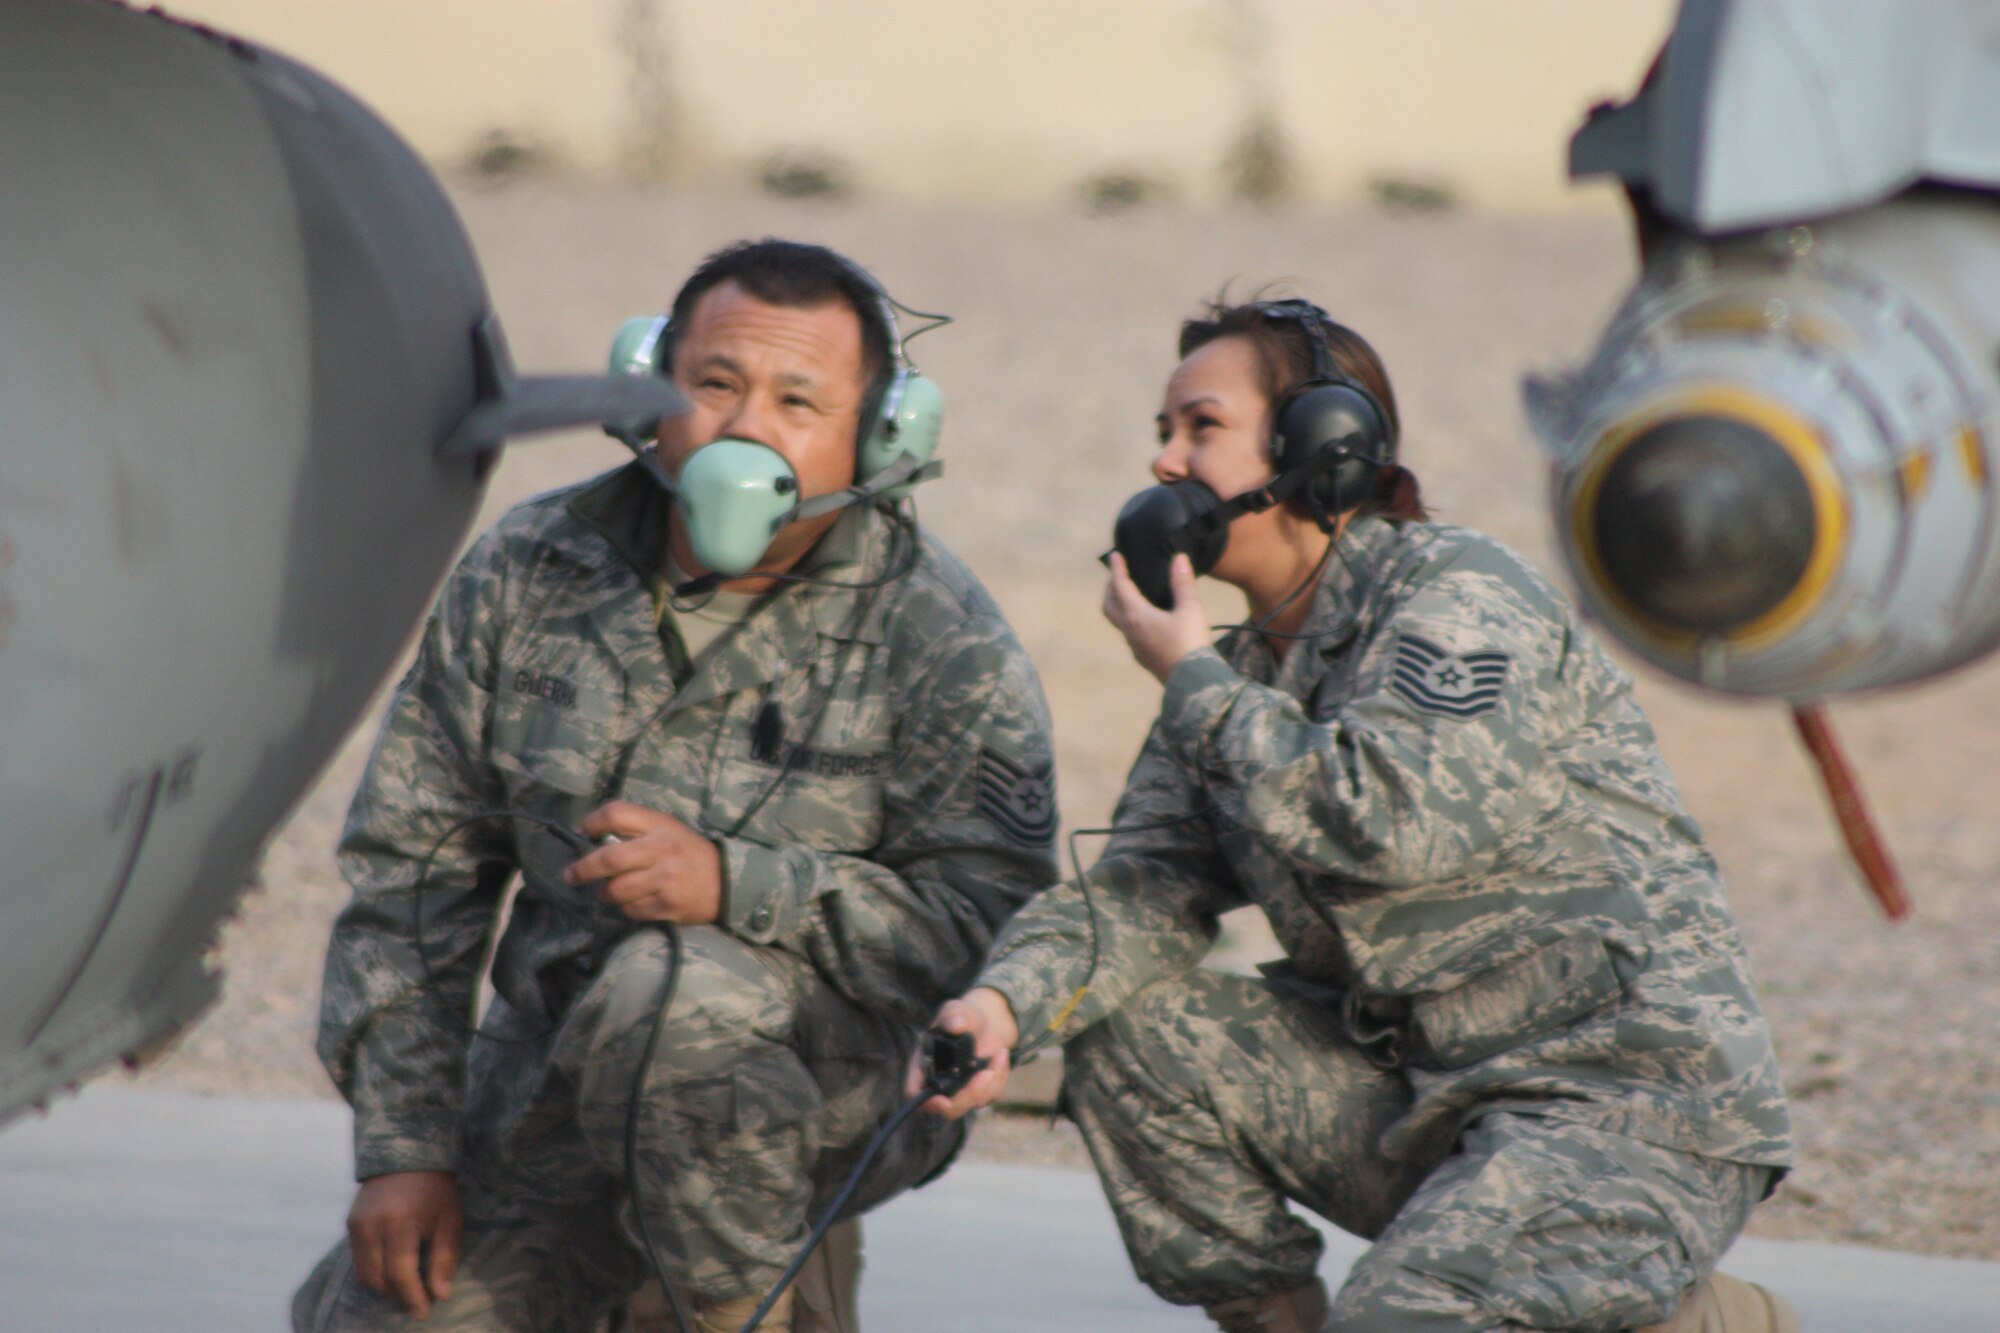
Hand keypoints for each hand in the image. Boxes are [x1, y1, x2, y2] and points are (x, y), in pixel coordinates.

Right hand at [347, 1170, 461, 1319]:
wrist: (407, 1151)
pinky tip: (393, 1271)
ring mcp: (356, 1225)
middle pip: (379, 1278)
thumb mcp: (449, 1219)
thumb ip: (444, 1258)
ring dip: (385, 1287)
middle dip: (398, 1295)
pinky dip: (375, 1272)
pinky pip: (359, 1259)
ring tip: (407, 1288)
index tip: (424, 1312)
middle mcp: (371, 1225)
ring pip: (364, 1273)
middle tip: (418, 1301)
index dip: (412, 1297)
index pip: (400, 1273)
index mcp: (400, 1222)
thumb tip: (440, 1295)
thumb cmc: (436, 1187)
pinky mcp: (350, 1224)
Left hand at [564, 801, 722, 924]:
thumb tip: (590, 837)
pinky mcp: (667, 905)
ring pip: (616, 890)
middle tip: (571, 876)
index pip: (617, 814)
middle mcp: (662, 850)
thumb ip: (635, 829)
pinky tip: (634, 902)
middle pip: (609, 859)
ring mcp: (665, 880)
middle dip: (583, 869)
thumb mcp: (667, 829)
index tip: (583, 832)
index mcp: (660, 825)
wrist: (726, 881)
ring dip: (605, 894)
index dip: (592, 822)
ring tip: (607, 892)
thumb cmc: (688, 852)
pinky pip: (631, 910)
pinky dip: (626, 908)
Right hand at [906, 987, 1020, 1119]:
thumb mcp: (956, 1010)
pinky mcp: (980, 1092)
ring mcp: (960, 1090)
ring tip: (1000, 1053)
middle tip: (987, 1074)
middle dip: (969, 1095)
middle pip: (948, 1107)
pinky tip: (1001, 1056)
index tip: (944, 1101)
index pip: (915, 1092)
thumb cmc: (962, 1016)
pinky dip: (1000, 1076)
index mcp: (924, 1065)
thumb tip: (957, 1025)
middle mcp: (940, 1082)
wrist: (986, 1023)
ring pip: (973, 1103)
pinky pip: (991, 1095)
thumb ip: (954, 1015)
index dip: (926, 1101)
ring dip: (991, 1082)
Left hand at [1103, 552, 1211, 683]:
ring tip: (1131, 595)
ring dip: (1120, 605)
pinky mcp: (1144, 658)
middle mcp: (1130, 631)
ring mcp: (1135, 647)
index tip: (1114, 555)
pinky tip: (1147, 620)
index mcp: (1136, 616)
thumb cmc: (1190, 643)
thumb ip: (1183, 583)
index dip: (1117, 570)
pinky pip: (1130, 634)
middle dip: (1111, 589)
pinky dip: (1131, 620)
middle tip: (1119, 576)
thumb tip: (1179, 558)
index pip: (1120, 587)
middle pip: (1109, 606)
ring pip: (1119, 622)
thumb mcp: (1190, 609)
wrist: (1194, 683)